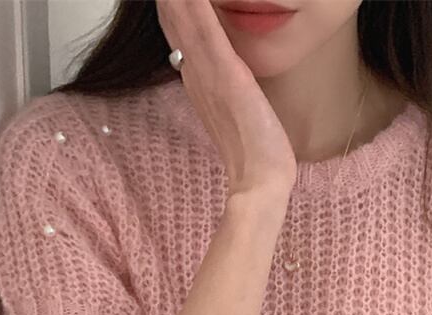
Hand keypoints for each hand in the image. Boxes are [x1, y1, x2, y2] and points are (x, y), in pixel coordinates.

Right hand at [156, 0, 296, 196]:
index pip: (177, 29)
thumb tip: (222, 75)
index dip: (170, 5)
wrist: (260, 180)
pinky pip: (206, 32)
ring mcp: (208, 74)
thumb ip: (223, 89)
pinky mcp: (226, 76)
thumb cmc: (254, 151)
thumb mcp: (234, 110)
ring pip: (183, 18)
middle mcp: (196, 73)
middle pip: (172, 18)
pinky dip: (196, 6)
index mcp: (198, 79)